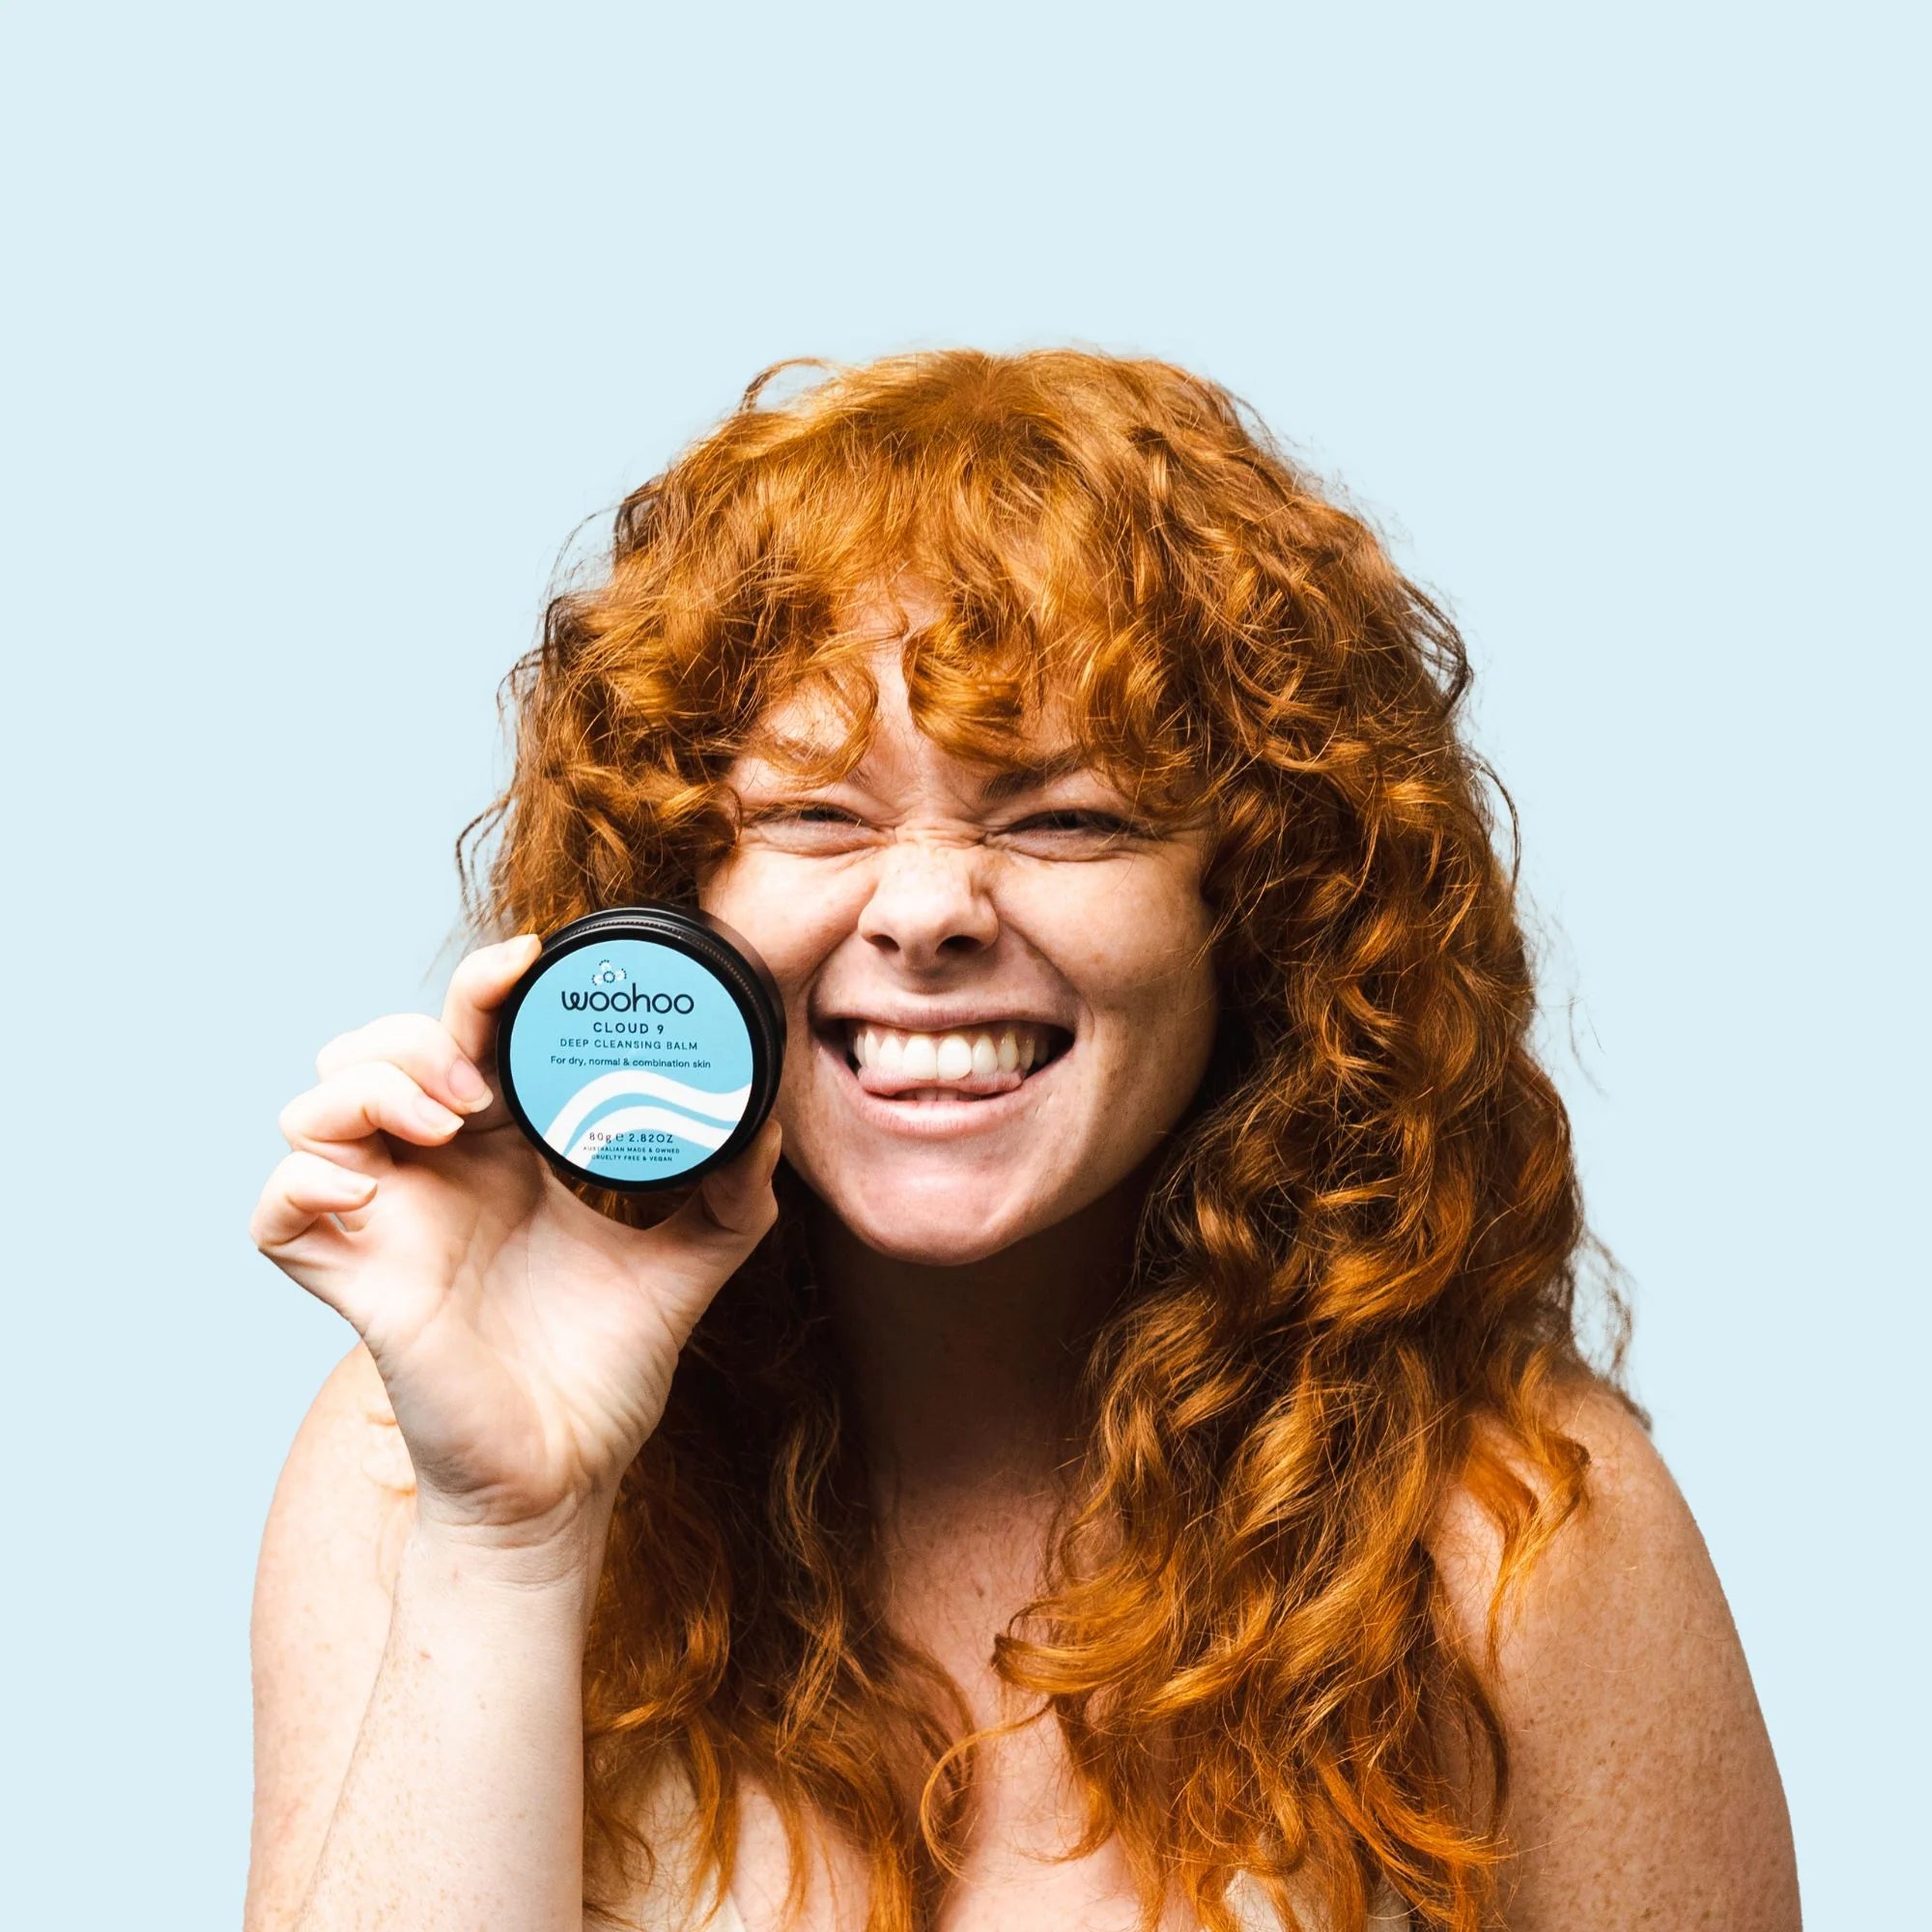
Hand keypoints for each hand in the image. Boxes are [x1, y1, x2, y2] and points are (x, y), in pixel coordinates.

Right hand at [250, 934, 782, 1545]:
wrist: (568, 1473)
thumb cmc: (610, 1367)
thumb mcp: (693, 1261)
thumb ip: (736, 1190)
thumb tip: (767, 1118)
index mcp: (509, 1150)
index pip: (470, 1038)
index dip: (482, 986)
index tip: (528, 960)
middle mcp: (439, 1173)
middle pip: (377, 1049)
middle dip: (419, 1038)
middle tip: (482, 1089)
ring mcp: (388, 1223)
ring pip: (314, 1107)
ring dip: (367, 1090)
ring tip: (445, 1130)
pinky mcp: (353, 1282)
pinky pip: (277, 1209)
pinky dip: (304, 1179)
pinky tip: (370, 1193)